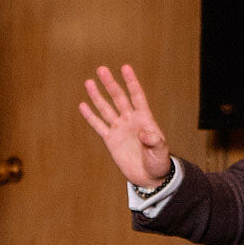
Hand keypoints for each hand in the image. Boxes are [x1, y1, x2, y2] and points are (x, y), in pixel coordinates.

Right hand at [80, 64, 171, 188]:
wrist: (149, 177)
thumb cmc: (158, 162)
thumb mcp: (160, 152)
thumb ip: (154, 141)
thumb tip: (143, 132)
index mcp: (144, 118)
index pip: (137, 96)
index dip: (131, 82)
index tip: (125, 67)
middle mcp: (130, 120)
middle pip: (118, 98)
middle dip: (110, 84)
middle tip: (101, 69)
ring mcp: (119, 129)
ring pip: (106, 109)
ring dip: (97, 96)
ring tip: (89, 82)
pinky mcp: (110, 140)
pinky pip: (99, 126)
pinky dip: (90, 116)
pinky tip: (83, 105)